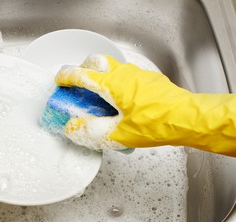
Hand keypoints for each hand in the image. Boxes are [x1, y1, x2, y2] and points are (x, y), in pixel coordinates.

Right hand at [56, 54, 235, 156]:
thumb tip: (72, 128)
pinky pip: (126, 75)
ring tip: (99, 97)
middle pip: (96, 61)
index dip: (66, 77)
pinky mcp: (148, 80)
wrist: (187, 119)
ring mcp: (137, 75)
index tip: (59, 81)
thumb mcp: (117, 134)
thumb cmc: (155, 125)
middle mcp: (123, 74)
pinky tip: (121, 102)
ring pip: (112, 67)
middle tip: (78, 84)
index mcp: (111, 85)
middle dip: (82, 69)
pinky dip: (116, 82)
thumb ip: (91, 131)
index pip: (81, 75)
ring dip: (100, 76)